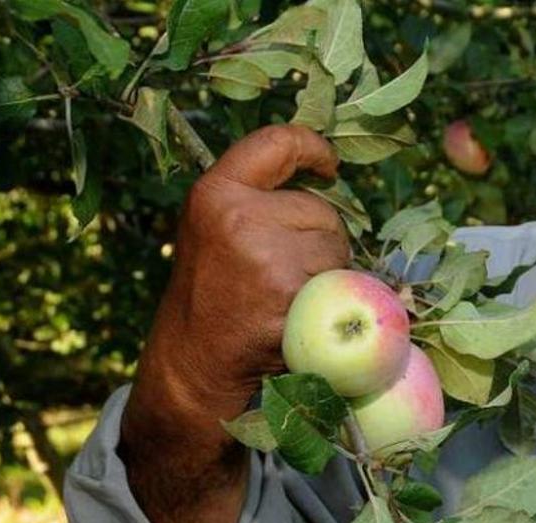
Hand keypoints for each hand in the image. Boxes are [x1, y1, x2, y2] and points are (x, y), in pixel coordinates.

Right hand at [132, 124, 350, 425]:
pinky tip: (296, 317)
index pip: (277, 143)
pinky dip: (332, 301)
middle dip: (317, 240)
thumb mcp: (219, 232)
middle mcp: (238, 216)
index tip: (329, 165)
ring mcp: (266, 256)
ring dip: (328, 273)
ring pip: (336, 248)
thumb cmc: (214, 298)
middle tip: (280, 277)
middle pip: (321, 210)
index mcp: (216, 193)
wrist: (195, 367)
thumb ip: (259, 202)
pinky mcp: (291, 293)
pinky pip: (341, 283)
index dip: (312, 148)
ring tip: (287, 297)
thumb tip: (325, 179)